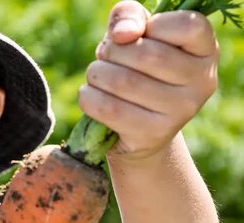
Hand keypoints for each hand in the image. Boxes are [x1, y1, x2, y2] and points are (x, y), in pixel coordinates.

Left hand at [78, 1, 218, 160]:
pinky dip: (88, 96)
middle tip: (106, 56)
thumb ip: (129, 16)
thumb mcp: (136, 34)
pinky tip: (92, 95)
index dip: (152, 25)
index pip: (187, 25)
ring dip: (96, 73)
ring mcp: (181, 111)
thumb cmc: (137, 68)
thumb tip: (122, 34)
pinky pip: (107, 108)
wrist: (139, 128)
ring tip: (98, 76)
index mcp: (205, 51)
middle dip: (111, 51)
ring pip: (122, 81)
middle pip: (145, 54)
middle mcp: (202, 81)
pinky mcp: (153, 133)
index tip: (136, 35)